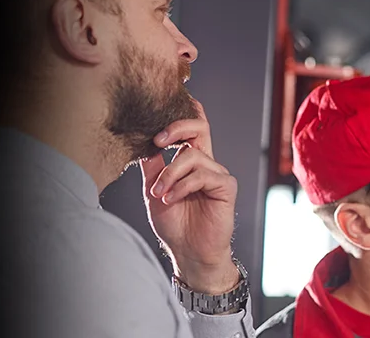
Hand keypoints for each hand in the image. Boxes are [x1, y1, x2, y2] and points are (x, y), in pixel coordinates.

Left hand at [141, 100, 239, 293]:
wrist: (188, 252)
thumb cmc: (174, 225)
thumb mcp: (154, 191)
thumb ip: (152, 166)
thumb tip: (143, 143)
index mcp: (190, 162)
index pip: (191, 129)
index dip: (180, 116)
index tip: (156, 122)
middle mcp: (206, 163)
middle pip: (199, 127)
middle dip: (176, 128)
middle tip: (157, 141)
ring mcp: (217, 174)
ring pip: (192, 156)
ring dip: (169, 174)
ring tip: (159, 194)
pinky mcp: (225, 187)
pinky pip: (202, 176)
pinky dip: (182, 186)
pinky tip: (171, 199)